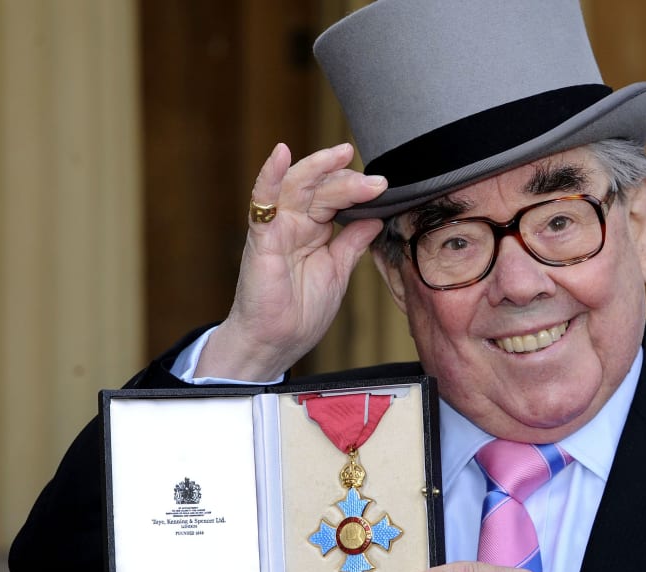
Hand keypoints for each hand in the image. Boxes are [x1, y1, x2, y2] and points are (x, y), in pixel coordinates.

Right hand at [195, 142, 386, 380]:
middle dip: (348, 180)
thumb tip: (375, 217)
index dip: (358, 190)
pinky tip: (281, 154)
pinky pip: (262, 202)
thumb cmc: (301, 312)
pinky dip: (270, 176)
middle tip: (376, 181)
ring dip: (320, 168)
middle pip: (321, 188)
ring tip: (342, 154)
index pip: (335, 197)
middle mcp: (294, 223)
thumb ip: (352, 243)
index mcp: (313, 231)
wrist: (277, 343)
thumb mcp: (338, 272)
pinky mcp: (261, 239)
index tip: (384, 187)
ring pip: (297, 186)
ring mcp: (277, 228)